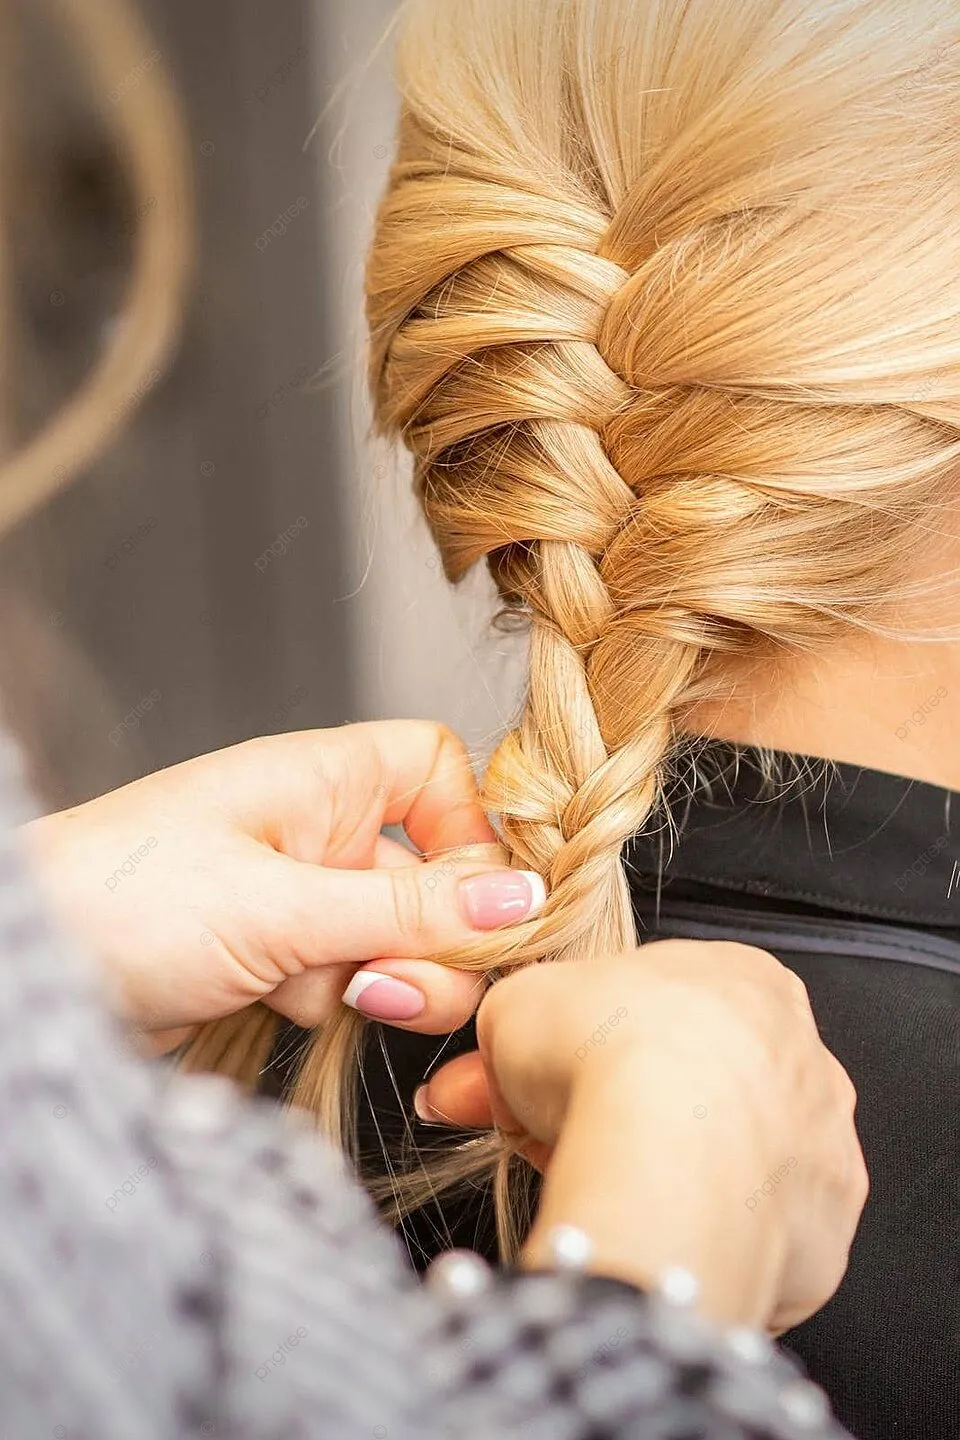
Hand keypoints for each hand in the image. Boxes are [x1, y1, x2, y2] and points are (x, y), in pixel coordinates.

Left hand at [21, 722, 544, 1042]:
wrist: (24, 979)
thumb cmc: (119, 899)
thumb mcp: (281, 905)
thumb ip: (409, 910)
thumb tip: (520, 898)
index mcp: (319, 777)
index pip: (436, 769)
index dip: (470, 826)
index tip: (482, 897)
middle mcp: (312, 830)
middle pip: (430, 872)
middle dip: (434, 935)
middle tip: (401, 982)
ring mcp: (292, 897)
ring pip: (394, 938)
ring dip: (386, 977)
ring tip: (344, 997)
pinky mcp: (269, 958)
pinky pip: (346, 978)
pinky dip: (333, 1002)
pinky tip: (282, 1007)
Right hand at [418, 941, 867, 1333]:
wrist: (666, 1161)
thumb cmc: (610, 1059)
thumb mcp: (520, 1000)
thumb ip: (520, 1014)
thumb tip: (503, 1038)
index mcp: (742, 976)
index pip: (657, 1007)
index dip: (582, 1043)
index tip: (536, 1075)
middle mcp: (799, 1051)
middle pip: (691, 1080)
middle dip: (610, 1107)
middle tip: (536, 1133)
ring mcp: (820, 1142)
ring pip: (725, 1156)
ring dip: (658, 1168)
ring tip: (588, 1185)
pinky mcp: (822, 1229)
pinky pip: (752, 1230)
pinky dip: (700, 1230)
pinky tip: (651, 1228)